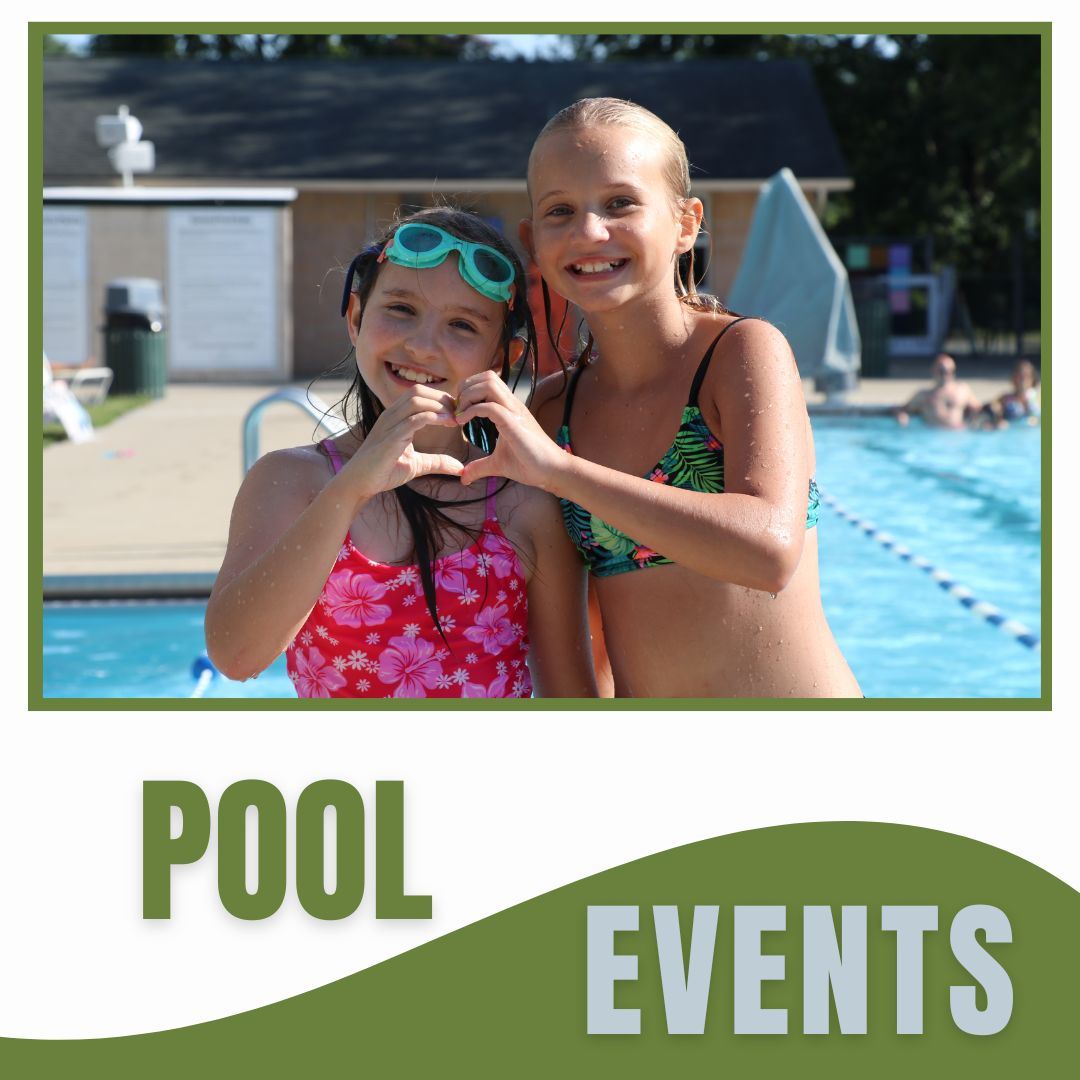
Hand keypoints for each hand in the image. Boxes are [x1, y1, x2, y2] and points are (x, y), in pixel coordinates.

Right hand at [343, 386, 463, 499]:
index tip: (457, 413)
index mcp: (396, 417)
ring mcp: (389, 425)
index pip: (419, 394)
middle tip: (459, 414)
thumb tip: (459, 468)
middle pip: (419, 391)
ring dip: (439, 406)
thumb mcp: (417, 465)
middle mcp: (391, 416)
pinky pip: (413, 419)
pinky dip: (433, 417)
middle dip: (442, 398)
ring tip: (455, 419)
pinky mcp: (390, 438)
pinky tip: (446, 423)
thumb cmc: (383, 471)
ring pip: (416, 400)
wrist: (359, 483)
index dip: (440, 399)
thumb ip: (437, 462)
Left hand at [454, 371, 566, 489]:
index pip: (487, 381)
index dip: (468, 390)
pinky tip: (463, 423)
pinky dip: (472, 411)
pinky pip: (490, 406)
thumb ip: (480, 467)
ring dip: (468, 396)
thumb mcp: (498, 464)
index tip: (458, 411)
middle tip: (457, 410)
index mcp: (509, 408)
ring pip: (488, 384)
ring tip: (460, 415)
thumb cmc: (530, 464)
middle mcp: (512, 405)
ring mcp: (514, 412)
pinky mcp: (514, 424)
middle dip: (466, 388)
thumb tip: (464, 477)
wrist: (552, 471)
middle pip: (487, 376)